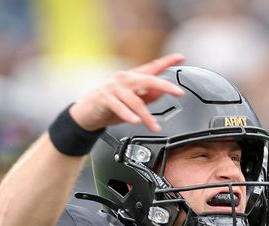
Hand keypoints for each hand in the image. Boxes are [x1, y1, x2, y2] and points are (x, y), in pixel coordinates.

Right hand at [69, 53, 184, 133]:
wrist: (88, 113)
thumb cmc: (111, 107)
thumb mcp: (133, 102)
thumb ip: (148, 97)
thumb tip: (163, 93)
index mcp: (133, 78)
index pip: (152, 67)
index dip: (167, 62)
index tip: (180, 58)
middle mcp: (125, 79)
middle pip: (147, 79)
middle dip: (164, 85)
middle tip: (178, 92)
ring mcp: (114, 87)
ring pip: (135, 100)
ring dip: (146, 115)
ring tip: (154, 126)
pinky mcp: (105, 98)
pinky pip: (119, 106)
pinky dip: (128, 114)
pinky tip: (135, 121)